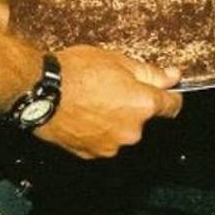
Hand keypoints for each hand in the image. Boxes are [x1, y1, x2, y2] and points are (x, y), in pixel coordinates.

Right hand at [33, 45, 181, 158]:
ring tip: (91, 100)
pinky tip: (81, 114)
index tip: (163, 90)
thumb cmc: (76, 72)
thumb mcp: (118, 61)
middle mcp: (132, 130)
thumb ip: (150, 73)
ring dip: (113, 119)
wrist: (40, 91)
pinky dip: (96, 130)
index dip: (168, 95)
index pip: (172, 106)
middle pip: (142, 118)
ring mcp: (111, 145)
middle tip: (110, 87)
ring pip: (121, 130)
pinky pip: (101, 141)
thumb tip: (174, 76)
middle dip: (132, 105)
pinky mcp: (90, 153)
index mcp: (143, 105)